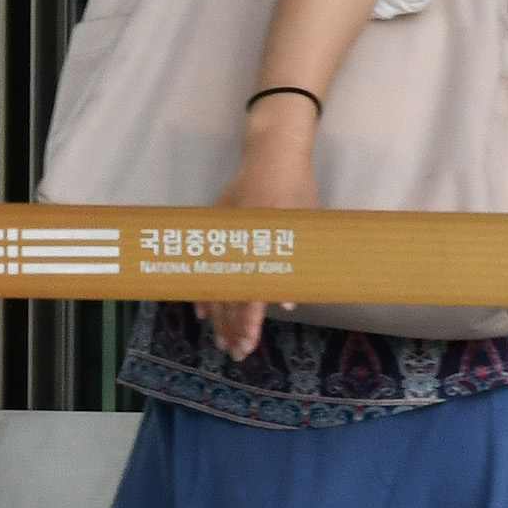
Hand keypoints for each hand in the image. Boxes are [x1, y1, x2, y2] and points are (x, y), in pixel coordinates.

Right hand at [212, 101, 322, 363]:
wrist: (273, 154)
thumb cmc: (297, 189)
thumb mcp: (303, 228)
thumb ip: (294, 265)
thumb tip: (287, 303)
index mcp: (259, 246)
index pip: (249, 294)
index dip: (247, 323)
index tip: (247, 344)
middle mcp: (237, 245)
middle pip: (230, 295)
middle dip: (232, 328)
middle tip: (236, 353)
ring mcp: (222, 237)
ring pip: (216, 284)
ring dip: (219, 316)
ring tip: (221, 341)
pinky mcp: (215, 228)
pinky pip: (205, 266)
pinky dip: (205, 290)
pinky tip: (203, 313)